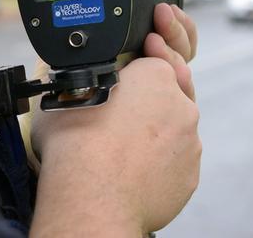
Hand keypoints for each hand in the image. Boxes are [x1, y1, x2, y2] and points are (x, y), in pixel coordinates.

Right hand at [29, 4, 200, 235]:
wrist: (90, 194)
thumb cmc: (74, 141)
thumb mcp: (64, 89)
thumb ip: (80, 78)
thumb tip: (66, 77)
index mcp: (155, 75)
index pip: (158, 57)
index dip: (142, 61)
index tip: (130, 66)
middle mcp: (180, 105)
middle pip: (172, 91)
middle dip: (151, 96)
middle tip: (124, 105)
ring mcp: (188, 143)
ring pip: (174, 128)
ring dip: (155, 130)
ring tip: (123, 142)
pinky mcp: (188, 176)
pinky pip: (174, 160)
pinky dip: (159, 160)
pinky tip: (132, 166)